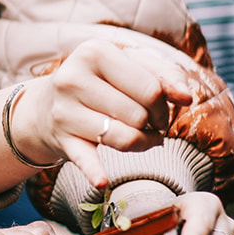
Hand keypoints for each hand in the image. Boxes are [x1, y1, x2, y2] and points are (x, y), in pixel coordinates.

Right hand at [9, 40, 194, 190]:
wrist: (47, 106)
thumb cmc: (100, 82)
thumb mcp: (130, 65)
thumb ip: (165, 74)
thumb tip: (186, 97)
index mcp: (94, 52)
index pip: (151, 89)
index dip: (165, 105)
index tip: (159, 110)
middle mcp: (73, 78)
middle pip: (139, 115)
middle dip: (152, 124)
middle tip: (146, 124)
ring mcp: (64, 111)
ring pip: (125, 138)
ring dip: (141, 144)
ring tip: (140, 139)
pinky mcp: (62, 140)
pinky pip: (85, 159)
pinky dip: (95, 172)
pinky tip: (102, 182)